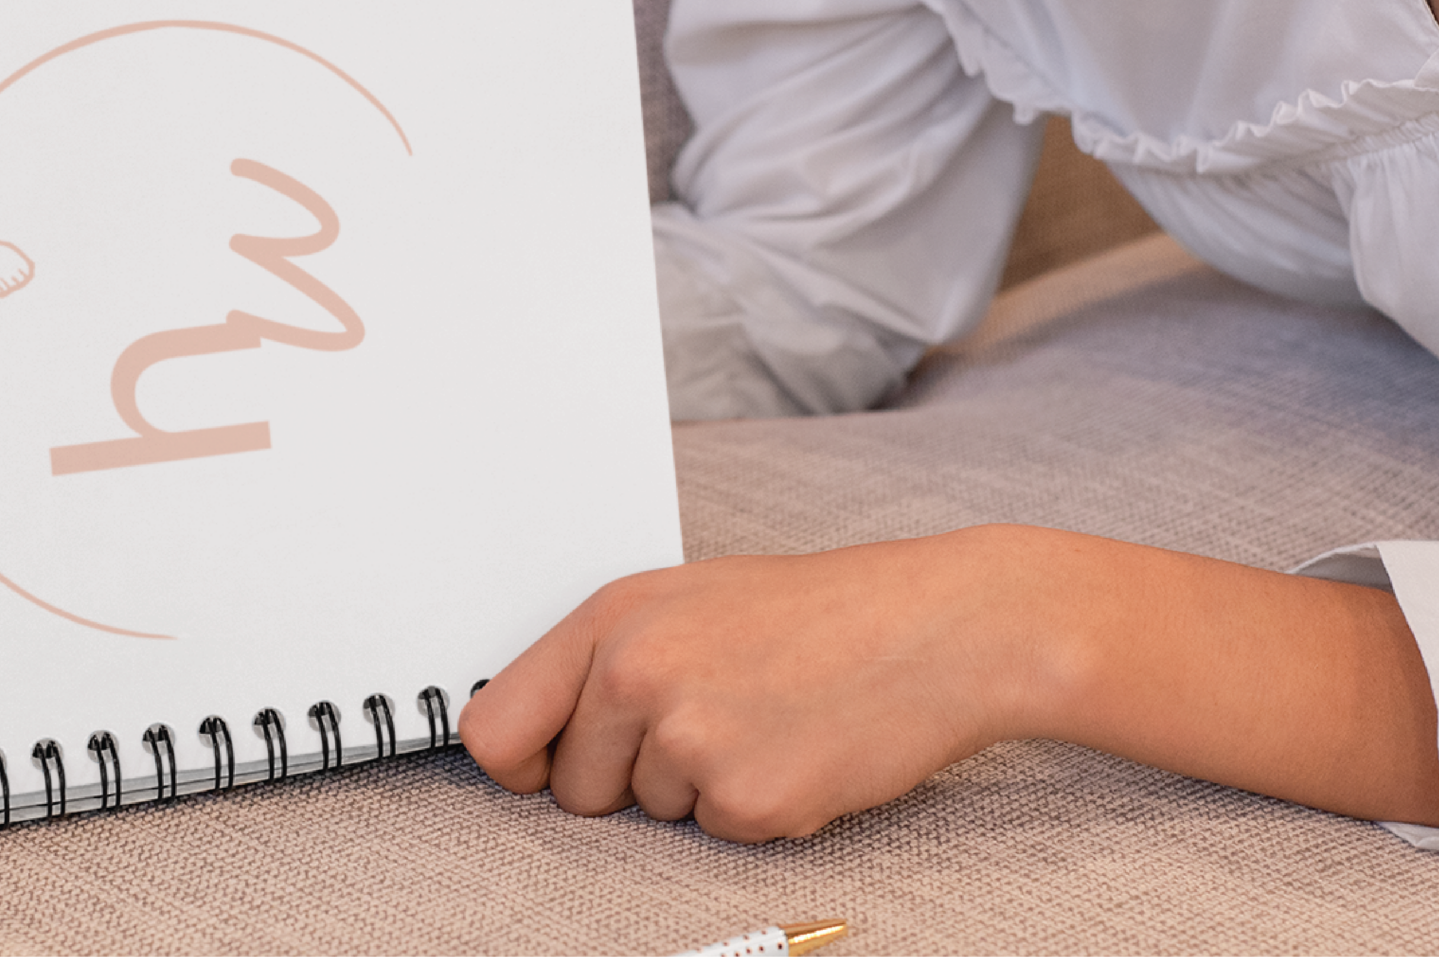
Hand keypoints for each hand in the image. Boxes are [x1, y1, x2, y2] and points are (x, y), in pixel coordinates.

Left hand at [459, 525, 1438, 839]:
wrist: (944, 627)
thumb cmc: (821, 613)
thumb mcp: (692, 603)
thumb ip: (606, 660)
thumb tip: (524, 735)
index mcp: (613, 617)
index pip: (494, 725)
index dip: (520, 760)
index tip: (543, 765)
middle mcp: (636, 673)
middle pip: (571, 789)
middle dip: (628, 778)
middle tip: (713, 720)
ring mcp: (690, 738)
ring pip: (650, 814)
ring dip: (702, 789)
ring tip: (769, 719)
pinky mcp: (748, 797)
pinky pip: (717, 835)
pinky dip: (758, 811)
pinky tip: (803, 750)